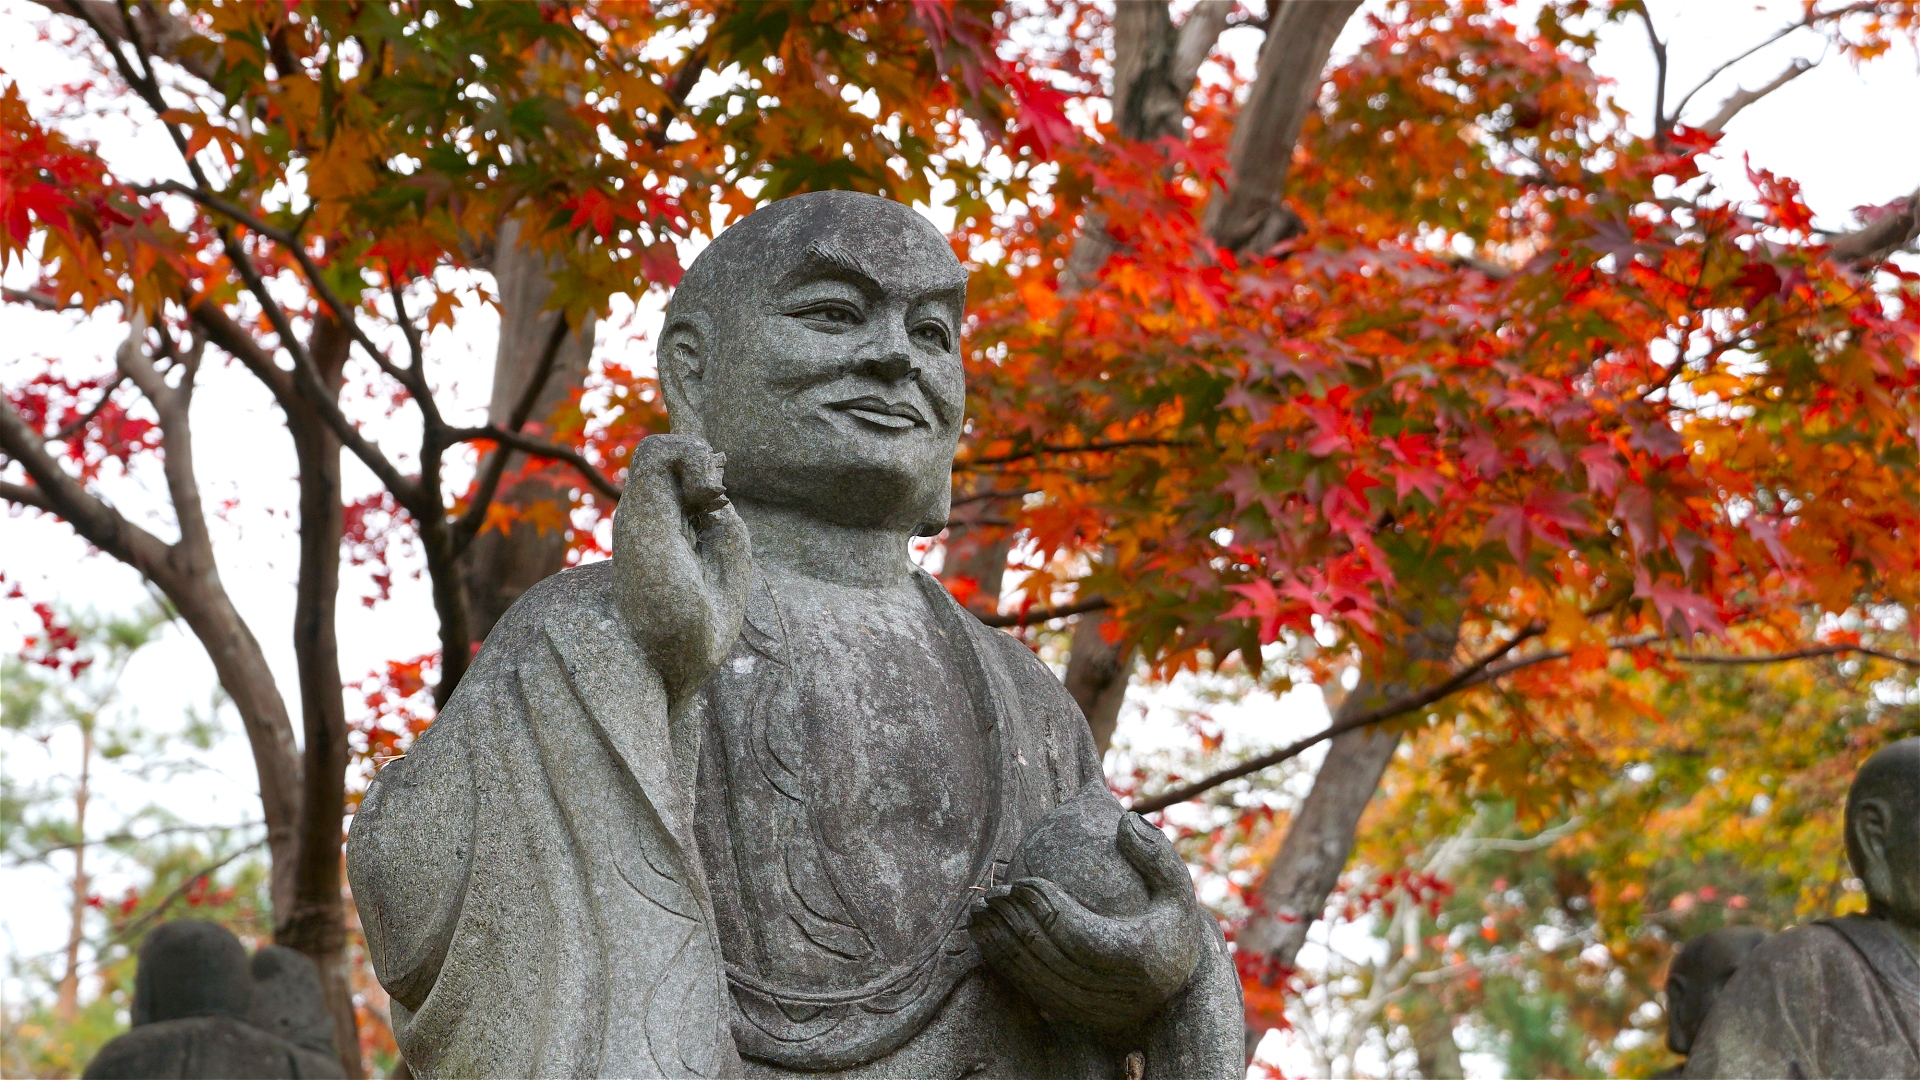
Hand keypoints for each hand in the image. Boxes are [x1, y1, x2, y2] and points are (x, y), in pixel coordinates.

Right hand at [612, 434, 752, 701]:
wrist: (676, 657)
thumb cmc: (705, 614)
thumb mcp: (725, 545)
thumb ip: (718, 505)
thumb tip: (716, 457)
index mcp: (666, 526)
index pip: (674, 471)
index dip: (701, 464)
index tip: (718, 497)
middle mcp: (648, 516)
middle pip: (669, 455)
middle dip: (702, 462)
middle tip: (716, 501)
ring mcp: (639, 513)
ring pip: (659, 448)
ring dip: (697, 458)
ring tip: (711, 497)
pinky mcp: (639, 513)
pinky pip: (657, 453)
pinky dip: (692, 459)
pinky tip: (708, 496)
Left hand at [969, 812, 1203, 1031]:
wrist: (1175, 985)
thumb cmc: (1170, 926)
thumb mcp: (1176, 891)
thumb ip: (1156, 856)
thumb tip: (1126, 821)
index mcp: (1139, 959)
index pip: (1079, 934)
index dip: (1045, 908)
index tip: (1019, 881)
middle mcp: (1117, 994)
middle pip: (1053, 957)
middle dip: (1016, 922)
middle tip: (990, 893)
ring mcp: (1095, 1013)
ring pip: (1036, 979)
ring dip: (1001, 944)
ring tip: (978, 912)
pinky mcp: (1076, 1021)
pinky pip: (1032, 993)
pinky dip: (1005, 966)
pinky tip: (985, 938)